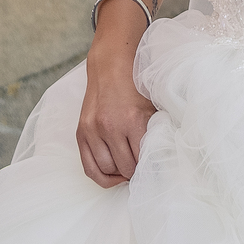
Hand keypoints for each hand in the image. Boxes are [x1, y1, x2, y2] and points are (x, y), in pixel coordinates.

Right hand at [76, 54, 154, 186]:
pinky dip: (101, 176)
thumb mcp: (152, 107)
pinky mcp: (81, 133)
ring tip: (128, 171)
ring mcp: (93, 131)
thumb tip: (161, 158)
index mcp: (132, 120)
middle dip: (135, 172)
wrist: (110, 67)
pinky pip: (88, 167)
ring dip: (118, 175)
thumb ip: (155, 131)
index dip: (149, 168)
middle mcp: (110, 127)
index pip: (142, 159)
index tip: (154, 169)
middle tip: (142, 171)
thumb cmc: (135, 87)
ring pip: (106, 170)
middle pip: (124, 167)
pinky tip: (112, 174)